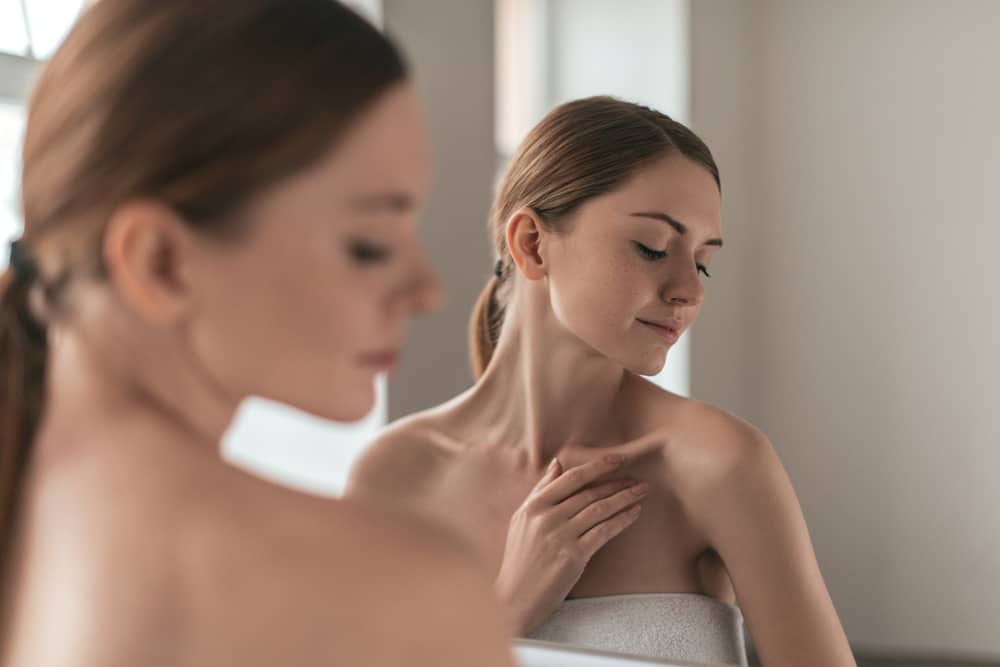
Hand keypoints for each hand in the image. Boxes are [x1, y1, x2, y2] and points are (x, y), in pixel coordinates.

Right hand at [494, 454, 647, 634]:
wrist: (515, 597)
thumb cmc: (520, 558)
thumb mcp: (522, 519)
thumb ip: (541, 490)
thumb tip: (557, 463)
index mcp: (534, 506)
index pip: (571, 478)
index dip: (598, 466)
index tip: (618, 459)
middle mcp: (546, 518)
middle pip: (589, 493)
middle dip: (617, 483)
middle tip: (637, 478)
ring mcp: (560, 536)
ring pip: (599, 509)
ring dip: (624, 498)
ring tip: (641, 492)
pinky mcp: (573, 556)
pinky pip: (603, 532)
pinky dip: (622, 520)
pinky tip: (634, 513)